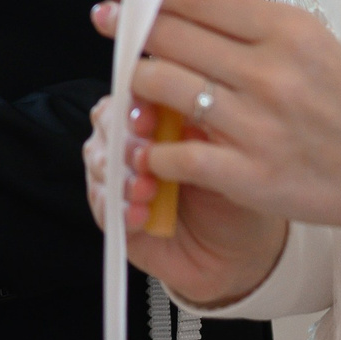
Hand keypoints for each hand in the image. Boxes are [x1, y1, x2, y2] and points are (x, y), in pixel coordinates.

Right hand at [83, 94, 289, 307]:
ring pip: (99, 163)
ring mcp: (119, 178)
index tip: (149, 117)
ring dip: (121, 175)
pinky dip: (119, 209)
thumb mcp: (224, 150)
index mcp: (156, 114)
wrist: (241, 247)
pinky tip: (140, 213)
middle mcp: (131, 141)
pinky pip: (103, 207)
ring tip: (146, 188)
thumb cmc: (234, 189)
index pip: (131, 92)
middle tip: (143, 154)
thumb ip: (198, 126)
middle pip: (106, 124)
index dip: (133, 101)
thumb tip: (180, 107)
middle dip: (123, 138)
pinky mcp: (115, 217)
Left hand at [91, 0, 340, 258]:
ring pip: (162, 86)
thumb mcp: (313, 42)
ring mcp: (257, 126)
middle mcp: (269, 73)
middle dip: (129, 26)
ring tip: (136, 83)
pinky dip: (154, 148)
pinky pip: (175, 153)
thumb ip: (252, 20)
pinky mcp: (250, 176)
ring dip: (137, 83)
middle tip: (108, 21)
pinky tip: (150, 144)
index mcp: (286, 31)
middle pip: (170, 36)